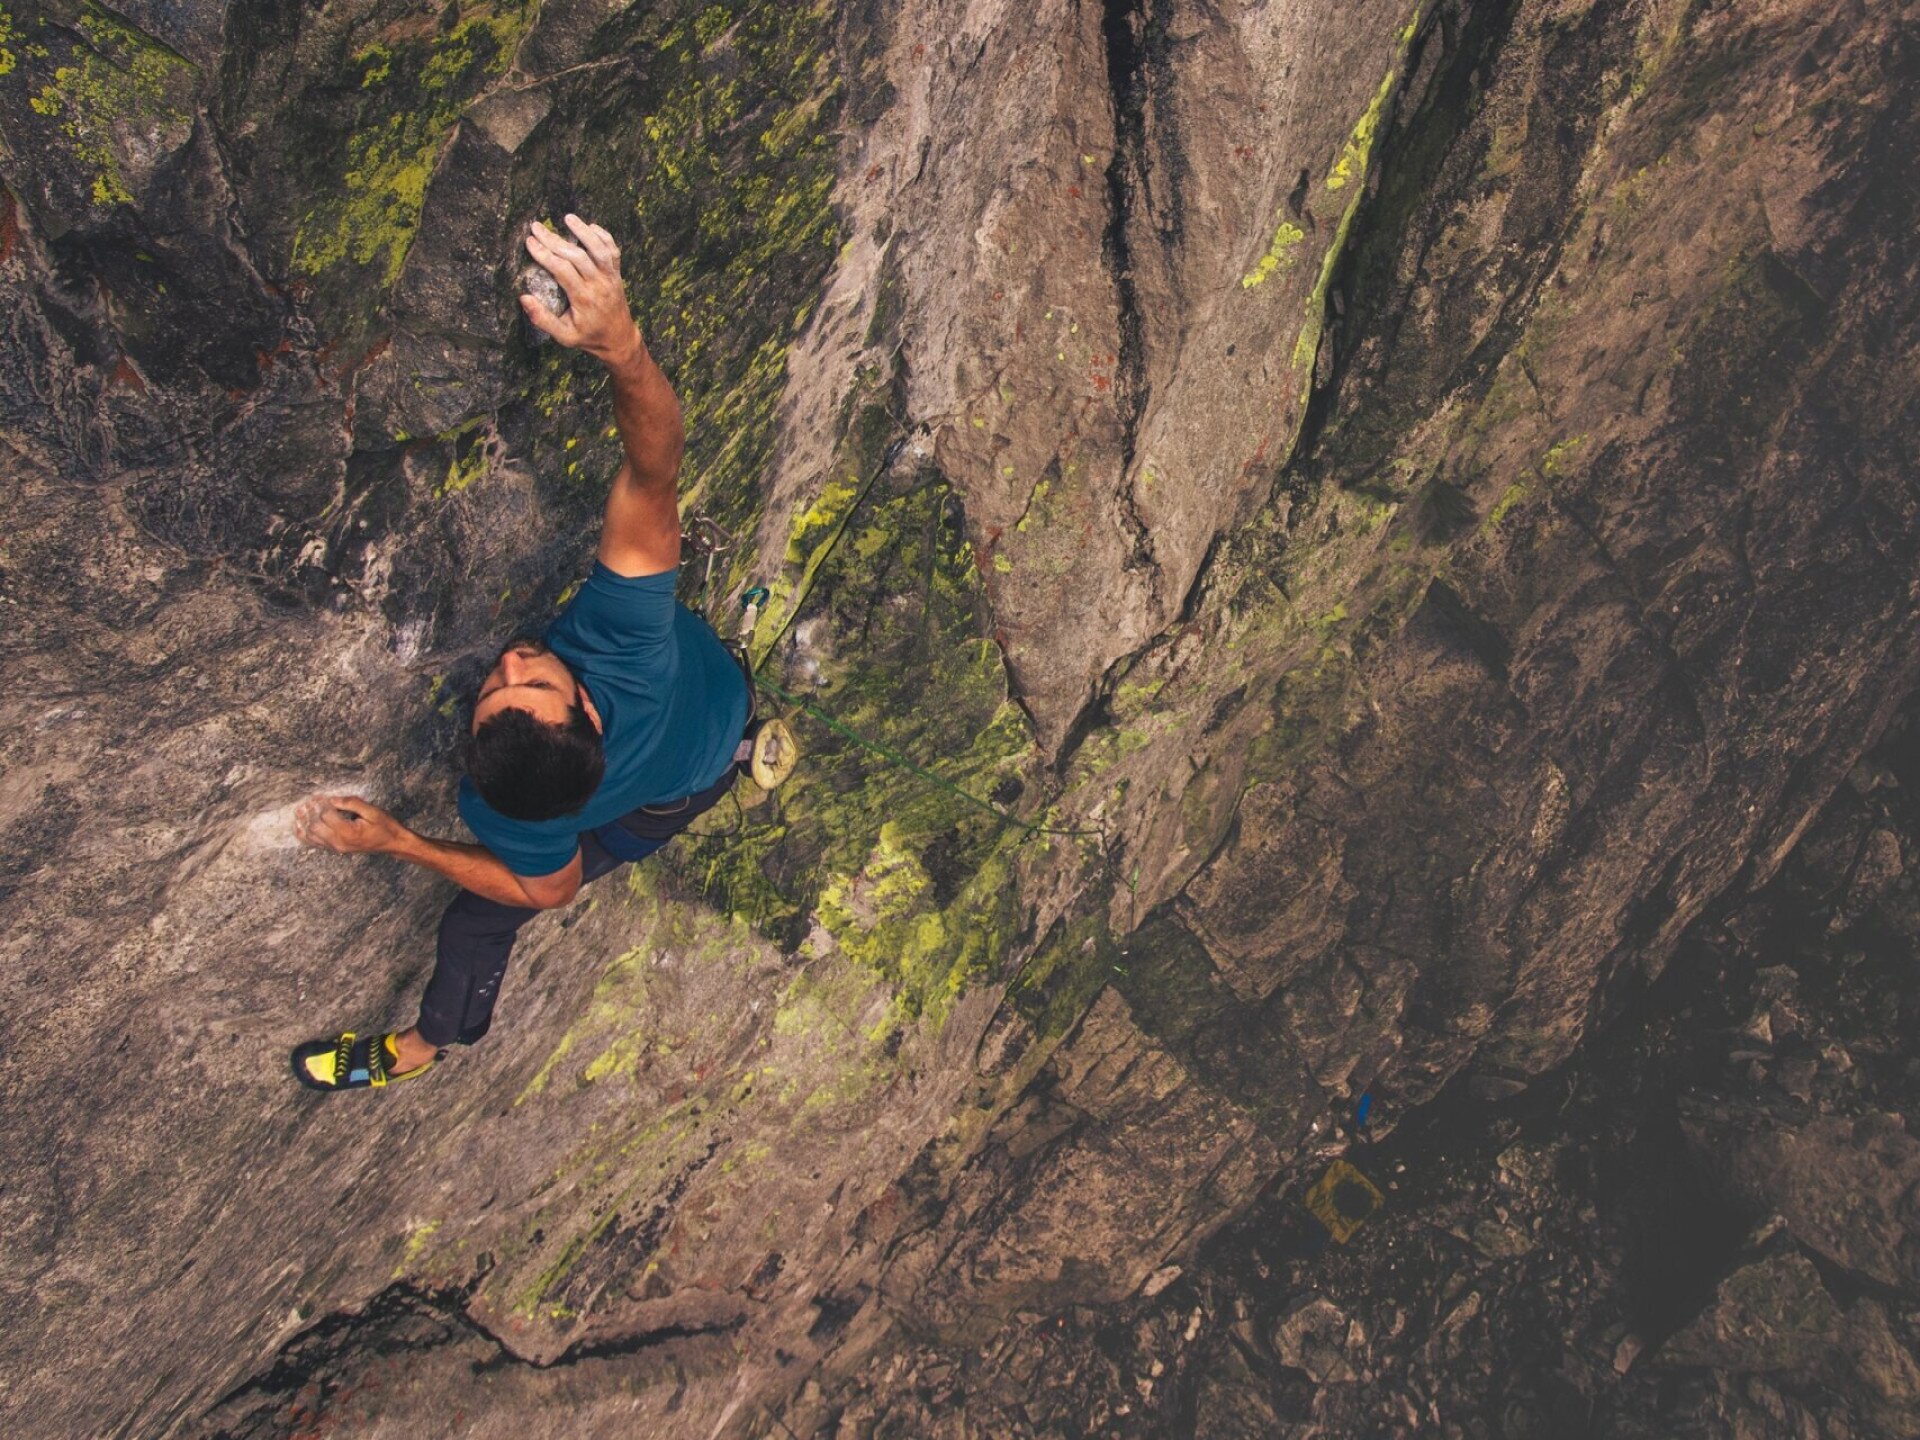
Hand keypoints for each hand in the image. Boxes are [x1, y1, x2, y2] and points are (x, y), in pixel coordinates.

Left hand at [294, 795, 405, 855]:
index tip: (319, 795)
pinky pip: (315, 844)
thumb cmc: (384, 826)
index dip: (321, 804)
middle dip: (309, 813)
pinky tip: (299, 826)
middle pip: (315, 826)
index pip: (326, 816)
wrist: (392, 843)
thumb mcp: (372, 811)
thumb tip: (332, 799)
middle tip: (306, 801)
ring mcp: (337, 848)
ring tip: (299, 811)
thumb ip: (351, 803)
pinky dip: (305, 835)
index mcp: (349, 832)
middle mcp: (340, 842)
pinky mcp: (336, 849)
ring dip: (303, 823)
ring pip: (311, 836)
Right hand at [521, 215, 643, 367]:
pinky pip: (613, 251)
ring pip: (599, 249)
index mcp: (583, 298)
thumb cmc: (589, 337)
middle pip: (577, 255)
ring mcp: (610, 278)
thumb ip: (543, 319)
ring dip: (584, 231)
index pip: (562, 269)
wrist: (619, 340)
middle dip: (554, 239)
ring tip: (567, 217)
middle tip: (536, 227)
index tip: (530, 242)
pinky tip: (590, 226)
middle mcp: (598, 285)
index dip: (544, 254)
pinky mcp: (617, 274)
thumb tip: (523, 298)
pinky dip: (603, 236)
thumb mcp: (564, 336)